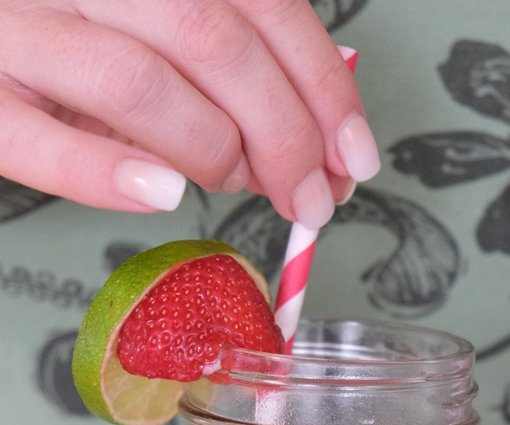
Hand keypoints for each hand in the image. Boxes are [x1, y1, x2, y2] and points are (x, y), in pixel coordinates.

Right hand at [0, 0, 378, 218]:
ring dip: (211, 151)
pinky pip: (41, 143)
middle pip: (212, 40)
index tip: (355, 155)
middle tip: (310, 198)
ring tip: (228, 184)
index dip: (323, 86)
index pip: (261, 2)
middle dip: (284, 135)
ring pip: (138, 83)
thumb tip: (312, 148)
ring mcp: (20, 31)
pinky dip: (109, 174)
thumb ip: (224, 76)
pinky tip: (161, 193)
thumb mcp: (152, 37)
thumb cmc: (63, 44)